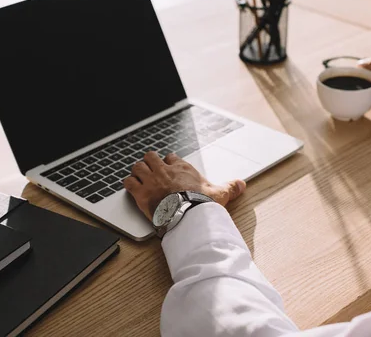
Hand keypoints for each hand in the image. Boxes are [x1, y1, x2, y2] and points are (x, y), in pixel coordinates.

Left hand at [123, 152, 245, 220]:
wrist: (186, 214)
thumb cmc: (201, 203)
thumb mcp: (219, 194)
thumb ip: (230, 187)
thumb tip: (241, 184)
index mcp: (182, 168)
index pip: (171, 157)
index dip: (169, 161)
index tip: (169, 165)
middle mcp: (164, 171)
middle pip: (151, 157)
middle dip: (150, 162)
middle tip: (151, 169)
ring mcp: (151, 180)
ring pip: (138, 166)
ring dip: (137, 171)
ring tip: (138, 176)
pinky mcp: (141, 192)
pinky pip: (128, 182)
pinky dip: (128, 184)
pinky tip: (130, 187)